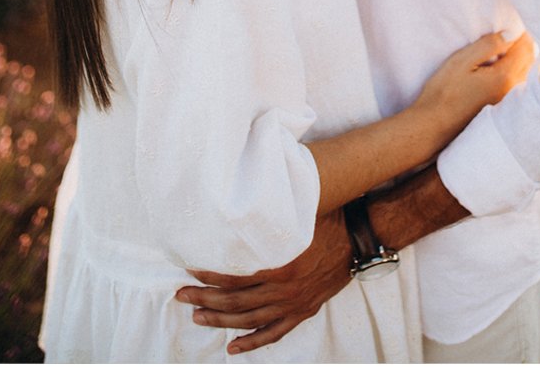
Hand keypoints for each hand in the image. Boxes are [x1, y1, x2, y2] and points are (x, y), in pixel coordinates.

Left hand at [174, 210, 352, 353]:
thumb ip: (269, 213)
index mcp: (280, 266)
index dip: (210, 277)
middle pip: (236, 301)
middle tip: (181, 295)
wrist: (357, 240)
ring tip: (197, 316)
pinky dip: (252, 342)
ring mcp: (292, 305)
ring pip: (249, 320)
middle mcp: (284, 291)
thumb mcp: (296, 213)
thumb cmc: (325, 220)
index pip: (236, 277)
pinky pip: (273, 333)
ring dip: (221, 320)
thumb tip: (240, 193)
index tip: (189, 271)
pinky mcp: (301, 312)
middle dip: (205, 299)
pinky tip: (233, 347)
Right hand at [414, 30, 535, 135]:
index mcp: (505, 76)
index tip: (508, 23)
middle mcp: (514, 89)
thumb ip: (488, 45)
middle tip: (506, 31)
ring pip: (526, 70)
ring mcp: (510, 99)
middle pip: (530, 59)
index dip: (520, 32)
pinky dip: (515, 68)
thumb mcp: (462, 61)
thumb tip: (511, 33)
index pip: (526, 47)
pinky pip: (518, 81)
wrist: (436, 122)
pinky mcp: (503, 104)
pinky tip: (498, 66)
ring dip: (519, 56)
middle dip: (522, 43)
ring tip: (502, 47)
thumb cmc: (445, 90)